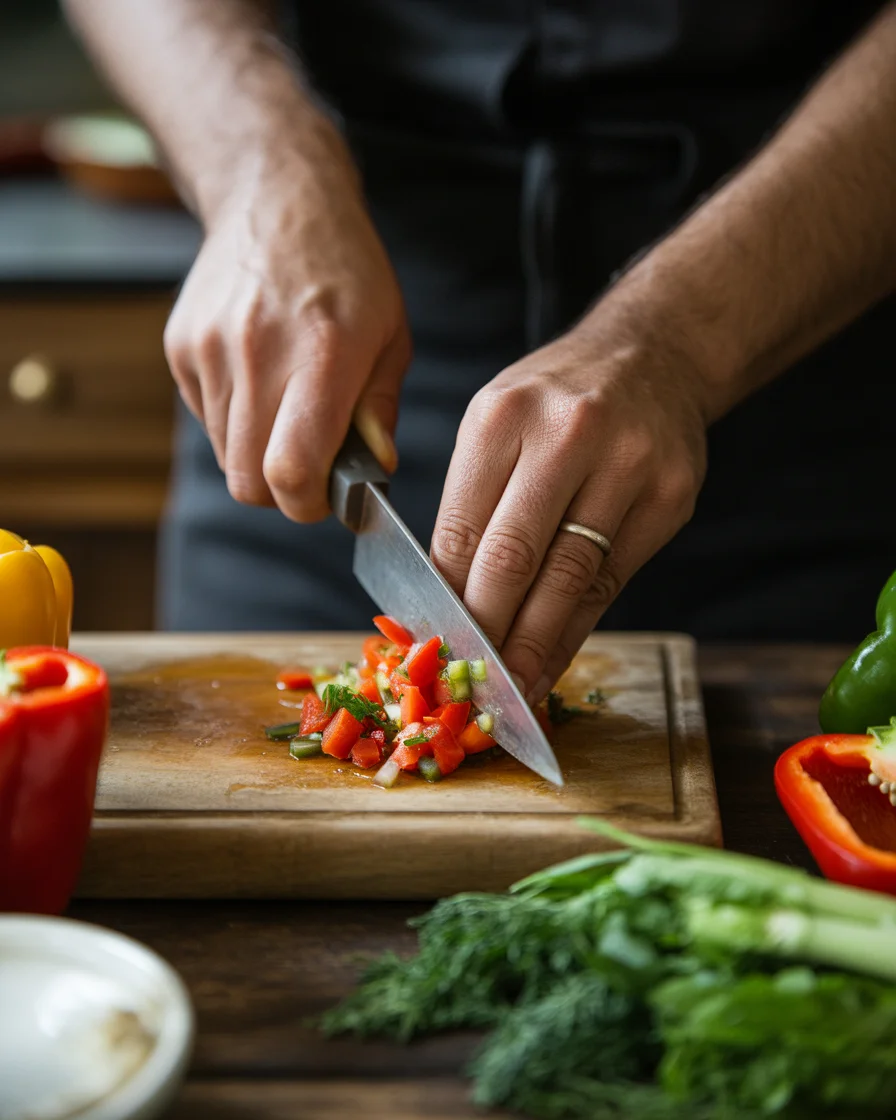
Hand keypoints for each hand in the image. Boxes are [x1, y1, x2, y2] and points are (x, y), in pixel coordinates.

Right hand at [163, 116, 410, 520]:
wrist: (277, 200)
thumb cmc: (348, 273)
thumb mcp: (391, 337)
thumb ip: (380, 411)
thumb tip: (372, 472)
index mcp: (323, 355)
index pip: (290, 471)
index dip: (306, 502)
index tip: (325, 495)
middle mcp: (259, 354)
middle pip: (248, 480)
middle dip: (281, 491)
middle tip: (309, 464)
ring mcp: (212, 349)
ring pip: (224, 456)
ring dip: (256, 453)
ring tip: (286, 405)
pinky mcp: (182, 346)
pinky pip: (205, 418)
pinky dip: (232, 419)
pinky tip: (258, 376)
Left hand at [431, 322, 708, 704]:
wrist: (653, 356)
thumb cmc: (556, 399)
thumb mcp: (498, 421)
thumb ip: (473, 499)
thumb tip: (445, 599)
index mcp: (503, 417)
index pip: (462, 529)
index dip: (444, 599)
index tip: (433, 645)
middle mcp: (566, 435)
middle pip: (514, 557)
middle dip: (487, 631)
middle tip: (469, 681)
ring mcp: (627, 466)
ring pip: (568, 579)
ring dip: (534, 645)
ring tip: (511, 687)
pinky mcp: (669, 497)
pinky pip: (612, 581)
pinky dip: (576, 629)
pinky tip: (553, 659)